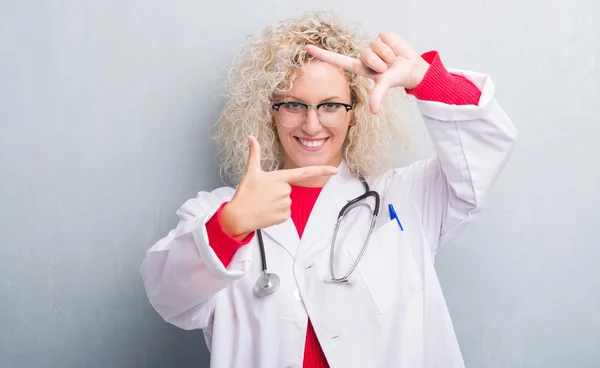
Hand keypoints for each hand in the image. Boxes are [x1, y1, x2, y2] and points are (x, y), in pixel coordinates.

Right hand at [220, 136, 337, 239]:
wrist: (238, 216)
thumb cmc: (245, 193)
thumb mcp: (251, 172)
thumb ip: (254, 154)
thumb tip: (250, 137)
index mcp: (279, 178)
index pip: (304, 172)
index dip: (321, 170)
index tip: (335, 170)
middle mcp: (285, 191)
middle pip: (288, 189)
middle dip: (277, 192)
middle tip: (263, 195)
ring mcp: (286, 204)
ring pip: (287, 201)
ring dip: (277, 202)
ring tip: (263, 203)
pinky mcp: (285, 217)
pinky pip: (285, 212)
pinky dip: (276, 213)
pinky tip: (266, 212)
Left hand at [306, 32, 429, 113]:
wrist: (412, 68)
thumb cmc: (396, 78)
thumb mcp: (385, 86)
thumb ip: (377, 97)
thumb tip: (374, 111)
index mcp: (359, 67)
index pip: (337, 60)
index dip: (322, 55)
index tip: (307, 48)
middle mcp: (364, 55)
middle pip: (365, 55)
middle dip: (379, 63)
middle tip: (386, 68)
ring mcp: (372, 45)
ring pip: (375, 47)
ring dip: (387, 56)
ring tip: (392, 61)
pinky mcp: (382, 36)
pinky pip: (384, 38)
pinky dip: (393, 46)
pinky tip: (395, 51)